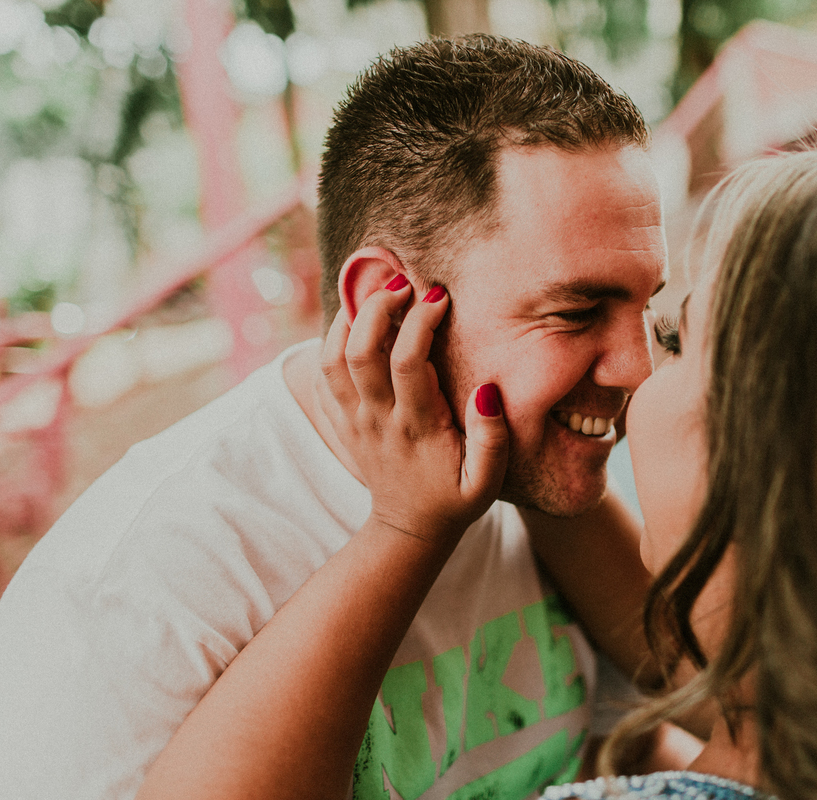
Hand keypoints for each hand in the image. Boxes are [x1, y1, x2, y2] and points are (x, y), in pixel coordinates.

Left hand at [319, 277, 508, 543]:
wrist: (408, 530)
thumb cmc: (455, 499)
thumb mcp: (486, 482)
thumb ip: (493, 439)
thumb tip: (487, 390)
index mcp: (416, 427)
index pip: (407, 361)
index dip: (420, 321)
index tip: (438, 295)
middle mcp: (377, 420)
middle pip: (360, 351)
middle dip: (377, 307)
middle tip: (401, 281)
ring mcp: (353, 421)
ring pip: (332, 359)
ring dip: (348, 320)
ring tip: (375, 294)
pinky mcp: (341, 422)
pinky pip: (323, 375)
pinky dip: (331, 341)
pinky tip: (354, 322)